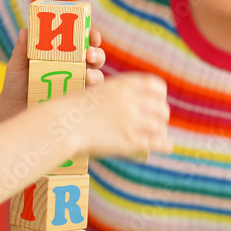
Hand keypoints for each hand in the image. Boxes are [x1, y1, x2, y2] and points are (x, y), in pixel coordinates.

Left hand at [0, 27, 105, 128]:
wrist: (13, 108)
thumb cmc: (16, 82)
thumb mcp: (17, 64)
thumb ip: (22, 49)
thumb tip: (25, 31)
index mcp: (64, 52)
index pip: (82, 40)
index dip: (90, 34)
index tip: (91, 33)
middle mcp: (74, 66)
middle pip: (95, 56)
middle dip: (97, 53)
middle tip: (89, 53)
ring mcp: (77, 84)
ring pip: (97, 75)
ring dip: (96, 73)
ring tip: (88, 74)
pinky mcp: (76, 100)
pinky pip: (90, 95)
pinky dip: (92, 91)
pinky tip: (85, 88)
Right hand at [56, 72, 171, 158]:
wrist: (62, 123)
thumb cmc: (75, 109)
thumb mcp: (99, 91)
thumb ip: (117, 94)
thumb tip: (133, 103)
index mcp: (123, 85)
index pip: (155, 86)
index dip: (160, 95)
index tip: (158, 101)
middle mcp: (130, 101)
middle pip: (160, 107)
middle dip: (162, 115)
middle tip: (159, 121)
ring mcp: (130, 121)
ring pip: (159, 126)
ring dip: (161, 131)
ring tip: (159, 135)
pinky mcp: (128, 140)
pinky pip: (155, 142)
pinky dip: (164, 144)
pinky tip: (168, 146)